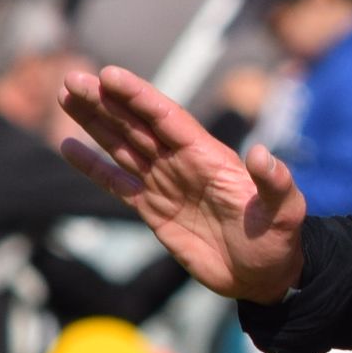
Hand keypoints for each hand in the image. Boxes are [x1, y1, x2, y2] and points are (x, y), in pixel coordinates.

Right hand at [58, 66, 307, 303]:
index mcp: (208, 156)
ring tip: (66, 96)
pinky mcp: (153, 210)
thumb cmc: (279, 241)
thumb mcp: (285, 211)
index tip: (109, 75)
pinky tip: (68, 147)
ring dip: (94, 122)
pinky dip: (92, 167)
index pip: (167, 118)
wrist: (264, 277)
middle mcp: (182, 162)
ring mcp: (165, 184)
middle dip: (105, 101)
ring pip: (122, 146)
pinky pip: (116, 183)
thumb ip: (275, 183)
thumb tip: (262, 154)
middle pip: (136, 124)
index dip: (138, 97)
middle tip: (73, 79)